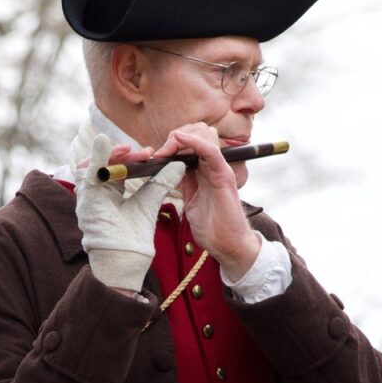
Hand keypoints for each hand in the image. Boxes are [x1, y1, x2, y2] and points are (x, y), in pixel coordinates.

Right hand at [76, 134, 185, 291]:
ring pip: (95, 164)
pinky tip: (104, 143)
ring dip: (111, 154)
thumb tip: (179, 164)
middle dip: (124, 154)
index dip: (131, 158)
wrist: (127, 257)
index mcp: (110, 194)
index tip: (149, 153)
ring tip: (129, 149)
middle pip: (106, 164)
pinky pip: (87, 172)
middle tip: (144, 152)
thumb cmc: (135, 236)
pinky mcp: (84, 198)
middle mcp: (97, 193)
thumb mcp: (150, 201)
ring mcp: (89, 196)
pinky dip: (95, 157)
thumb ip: (161, 182)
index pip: (118, 168)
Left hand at [154, 124, 259, 280]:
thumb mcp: (190, 202)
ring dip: (181, 139)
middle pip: (194, 136)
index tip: (153, 156)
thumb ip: (182, 185)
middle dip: (173, 140)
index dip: (170, 145)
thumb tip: (167, 173)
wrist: (228, 246)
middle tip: (158, 153)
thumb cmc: (211, 229)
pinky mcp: (224, 175)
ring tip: (165, 150)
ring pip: (203, 137)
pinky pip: (211, 151)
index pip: (187, 146)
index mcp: (203, 172)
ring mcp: (219, 169)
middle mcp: (212, 167)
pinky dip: (195, 142)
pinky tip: (180, 140)